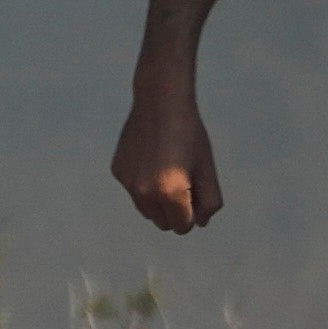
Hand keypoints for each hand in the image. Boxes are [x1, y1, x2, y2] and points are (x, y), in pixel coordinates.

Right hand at [113, 87, 223, 232]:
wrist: (160, 101)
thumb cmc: (190, 133)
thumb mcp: (207, 167)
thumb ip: (209, 200)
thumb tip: (200, 222)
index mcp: (171, 193)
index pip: (183, 227)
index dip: (192, 213)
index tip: (195, 192)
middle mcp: (145, 194)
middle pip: (163, 222)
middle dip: (175, 211)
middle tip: (183, 181)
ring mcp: (128, 184)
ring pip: (146, 210)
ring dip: (157, 201)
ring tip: (166, 171)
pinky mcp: (118, 172)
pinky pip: (134, 190)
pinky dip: (143, 184)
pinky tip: (150, 158)